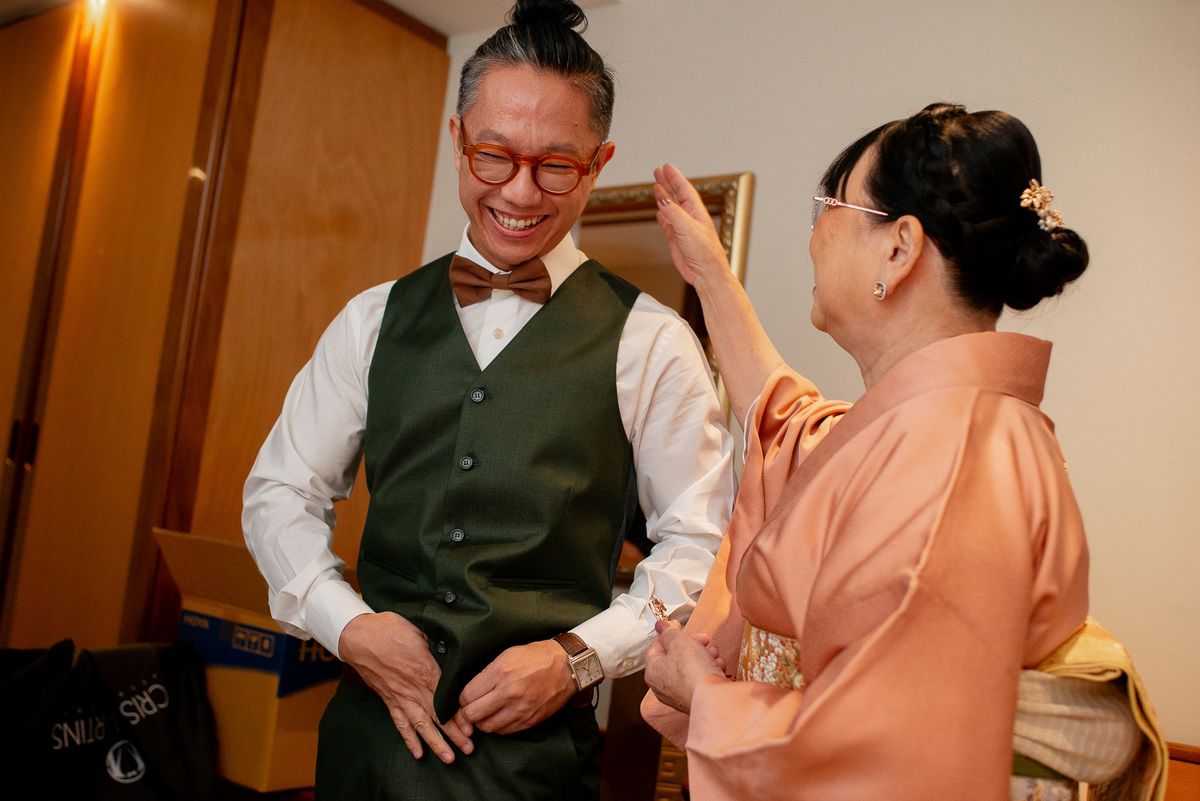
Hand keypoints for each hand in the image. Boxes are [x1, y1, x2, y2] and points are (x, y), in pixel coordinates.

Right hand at [338, 612, 472, 762]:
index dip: (460, 715)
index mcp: (426, 670)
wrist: (358, 637)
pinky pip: (400, 723)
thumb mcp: (420, 631)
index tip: (472, 728)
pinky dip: (409, 739)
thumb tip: (455, 647)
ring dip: (436, 743)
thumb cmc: (390, 629)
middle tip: (469, 749)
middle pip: (438, 716)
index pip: (447, 698)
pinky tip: (418, 754)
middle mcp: (414, 688)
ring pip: (421, 725)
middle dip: (454, 735)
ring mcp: (401, 697)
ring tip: (449, 758)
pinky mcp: (389, 700)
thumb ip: (438, 644)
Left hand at [452, 640, 577, 735]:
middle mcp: (508, 693)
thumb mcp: (507, 655)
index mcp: (500, 672)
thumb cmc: (536, 657)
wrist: (567, 667)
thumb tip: (470, 690)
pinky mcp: (530, 720)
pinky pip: (504, 731)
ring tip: (486, 713)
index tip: (465, 698)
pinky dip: (498, 726)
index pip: (467, 696)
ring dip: (482, 721)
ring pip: (487, 727)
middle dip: (467, 713)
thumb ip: (487, 674)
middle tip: (471, 708)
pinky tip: (501, 716)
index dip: (462, 699)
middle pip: (473, 714)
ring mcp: (520, 709)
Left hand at [645, 620, 726, 713]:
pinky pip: (699, 680)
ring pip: (690, 668)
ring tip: (714, 653)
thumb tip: (661, 625)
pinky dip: (708, 670)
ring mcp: (678, 695)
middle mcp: (662, 686)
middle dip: (692, 644)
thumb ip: (669, 631)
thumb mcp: (679, 641)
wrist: (713, 698)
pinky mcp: (694, 699)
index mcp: (653, 671)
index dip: (668, 632)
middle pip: (675, 656)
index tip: (678, 624)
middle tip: (703, 639)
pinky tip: (718, 666)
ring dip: (703, 656)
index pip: (656, 646)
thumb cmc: (693, 671)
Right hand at [653, 163, 732, 286]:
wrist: (705, 273)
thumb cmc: (704, 252)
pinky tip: (659, 211)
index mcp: (696, 210)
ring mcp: (682, 227)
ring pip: (670, 207)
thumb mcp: (687, 227)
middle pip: (676, 194)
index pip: (684, 188)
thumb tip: (661, 199)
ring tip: (656, 187)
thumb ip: (673, 212)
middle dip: (667, 182)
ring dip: (663, 197)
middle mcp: (689, 217)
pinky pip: (667, 223)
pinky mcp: (676, 239)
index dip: (675, 177)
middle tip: (657, 171)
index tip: (666, 167)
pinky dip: (662, 216)